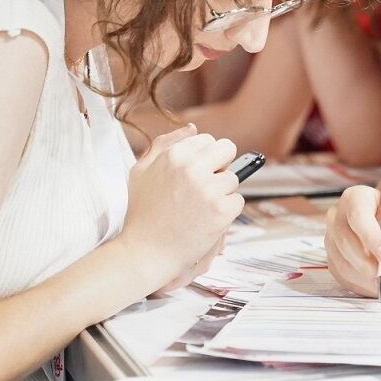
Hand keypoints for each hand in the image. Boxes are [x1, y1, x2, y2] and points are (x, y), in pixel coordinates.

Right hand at [117, 124, 242, 291]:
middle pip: (228, 150)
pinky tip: (206, 220)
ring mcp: (209, 190)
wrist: (146, 252)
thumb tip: (193, 128)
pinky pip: (238, 201)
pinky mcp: (221, 211)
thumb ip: (165, 144)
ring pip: (233, 179)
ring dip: (222, 192)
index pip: (209, 140)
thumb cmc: (143, 212)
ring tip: (199, 208)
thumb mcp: (142, 171)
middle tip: (205, 186)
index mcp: (174, 155)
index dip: (204, 158)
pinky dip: (227, 212)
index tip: (194, 175)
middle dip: (220, 166)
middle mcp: (192, 168)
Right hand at [324, 184, 380, 297]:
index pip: (357, 216)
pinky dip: (366, 288)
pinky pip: (345, 277)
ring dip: (368, 280)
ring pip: (343, 264)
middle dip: (367, 263)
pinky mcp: (335, 259)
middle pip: (345, 242)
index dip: (370, 237)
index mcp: (356, 197)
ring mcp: (333, 239)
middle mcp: (338, 216)